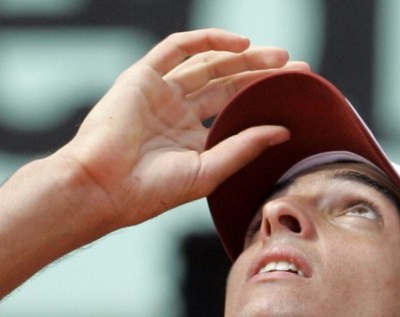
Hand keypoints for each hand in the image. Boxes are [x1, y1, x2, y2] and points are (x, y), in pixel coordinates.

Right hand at [50, 29, 307, 233]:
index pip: (234, 112)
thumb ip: (244, 148)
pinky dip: (209, 41)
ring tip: (279, 57)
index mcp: (190, 141)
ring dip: (243, 57)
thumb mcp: (208, 171)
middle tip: (297, 69)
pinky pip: (179, 49)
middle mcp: (176, 114)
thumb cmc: (148, 192)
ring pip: (209, 65)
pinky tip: (240, 44)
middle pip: (226, 84)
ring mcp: (159, 94)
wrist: (102, 186)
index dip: (264, 101)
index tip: (297, 97)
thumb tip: (283, 132)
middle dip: (261, 75)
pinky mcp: (143, 77)